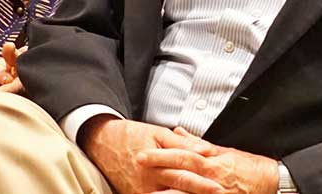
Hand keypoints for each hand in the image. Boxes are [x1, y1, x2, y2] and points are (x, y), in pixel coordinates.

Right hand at [81, 117, 220, 193]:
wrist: (102, 143)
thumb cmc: (131, 135)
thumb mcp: (157, 133)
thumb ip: (182, 144)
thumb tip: (205, 151)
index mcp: (155, 165)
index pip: (184, 176)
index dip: (202, 183)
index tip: (219, 187)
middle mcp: (148, 183)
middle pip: (178, 192)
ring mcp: (141, 192)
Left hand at [137, 127, 277, 193]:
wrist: (273, 181)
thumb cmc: (248, 166)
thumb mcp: (224, 150)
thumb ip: (198, 143)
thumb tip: (177, 133)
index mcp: (212, 160)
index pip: (182, 155)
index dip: (161, 154)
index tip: (143, 153)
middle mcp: (212, 176)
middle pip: (181, 172)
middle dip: (159, 169)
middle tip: (138, 165)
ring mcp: (216, 192)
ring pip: (187, 192)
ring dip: (167, 193)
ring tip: (148, 193)